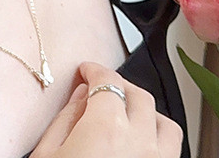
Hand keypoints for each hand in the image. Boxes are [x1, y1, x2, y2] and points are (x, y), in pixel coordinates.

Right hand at [29, 61, 183, 157]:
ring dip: (145, 112)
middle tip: (100, 87)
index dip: (94, 69)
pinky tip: (138, 142)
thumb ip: (65, 119)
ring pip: (165, 122)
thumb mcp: (47, 153)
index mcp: (107, 128)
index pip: (107, 80)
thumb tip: (80, 96)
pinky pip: (171, 149)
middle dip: (118, 85)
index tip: (86, 70)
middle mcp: (140, 142)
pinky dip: (157, 137)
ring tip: (125, 115)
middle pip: (138, 95)